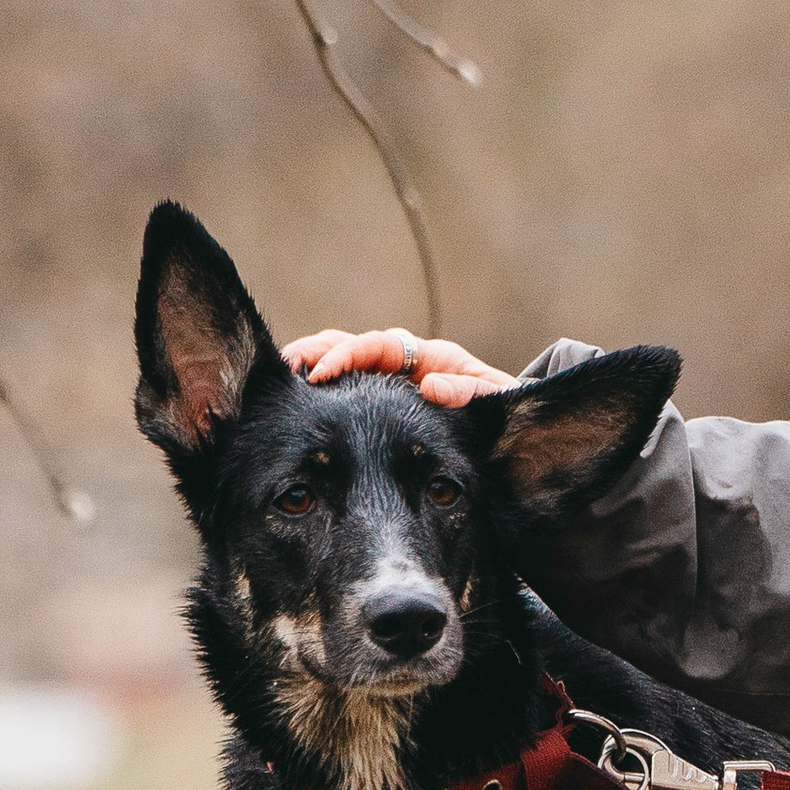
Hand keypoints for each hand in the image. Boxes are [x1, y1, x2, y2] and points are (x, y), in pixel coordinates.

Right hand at [280, 324, 515, 408]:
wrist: (508, 442)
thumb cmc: (502, 414)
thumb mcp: (494, 400)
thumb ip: (470, 392)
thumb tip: (433, 386)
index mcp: (430, 359)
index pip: (378, 346)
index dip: (347, 356)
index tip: (321, 374)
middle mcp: (404, 367)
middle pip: (349, 346)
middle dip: (316, 352)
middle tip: (285, 367)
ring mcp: (390, 387)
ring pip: (342, 366)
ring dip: (311, 369)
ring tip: (280, 382)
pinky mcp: (381, 409)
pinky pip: (345, 396)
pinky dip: (319, 396)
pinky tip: (294, 408)